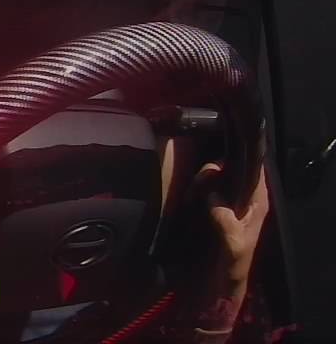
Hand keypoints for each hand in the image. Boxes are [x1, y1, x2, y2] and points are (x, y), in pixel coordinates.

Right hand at [196, 162, 269, 282]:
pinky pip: (202, 189)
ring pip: (213, 177)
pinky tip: (186, 200)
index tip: (219, 160)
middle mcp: (244, 198)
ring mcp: (227, 202)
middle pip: (229, 168)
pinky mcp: (212, 209)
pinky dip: (193, 190)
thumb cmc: (232, 265)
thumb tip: (213, 197)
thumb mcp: (233, 244)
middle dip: (211, 171)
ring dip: (198, 182)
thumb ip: (226, 220)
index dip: (239, 159)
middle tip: (197, 185)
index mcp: (257, 202)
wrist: (220, 284)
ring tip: (189, 197)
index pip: (254, 169)